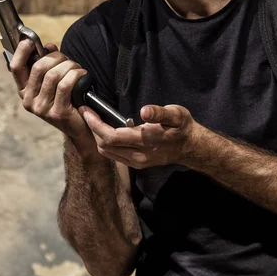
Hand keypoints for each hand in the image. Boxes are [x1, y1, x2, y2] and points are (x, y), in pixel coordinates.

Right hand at [10, 39, 92, 141]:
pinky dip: (76, 75)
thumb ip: (48, 64)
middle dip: (57, 57)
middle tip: (67, 59)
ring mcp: (42, 108)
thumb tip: (48, 47)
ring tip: (77, 69)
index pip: (16, 67)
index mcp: (24, 90)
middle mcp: (29, 100)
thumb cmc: (67, 99)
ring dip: (69, 66)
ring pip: (54, 75)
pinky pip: (65, 85)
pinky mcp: (57, 113)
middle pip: (39, 67)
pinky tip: (82, 75)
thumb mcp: (54, 81)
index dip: (21, 51)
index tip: (30, 40)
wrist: (79, 127)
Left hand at [81, 104, 196, 168]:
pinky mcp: (137, 164)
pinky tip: (105, 131)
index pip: (111, 136)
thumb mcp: (176, 114)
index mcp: (145, 141)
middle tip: (87, 112)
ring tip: (93, 120)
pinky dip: (105, 143)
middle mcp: (138, 155)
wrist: (190, 147)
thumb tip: (144, 111)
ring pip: (107, 153)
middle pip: (105, 146)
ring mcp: (137, 162)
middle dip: (92, 129)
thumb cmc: (182, 127)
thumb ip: (159, 113)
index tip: (86, 111)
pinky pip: (114, 156)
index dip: (96, 124)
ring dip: (97, 137)